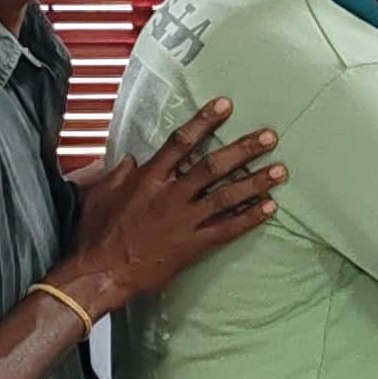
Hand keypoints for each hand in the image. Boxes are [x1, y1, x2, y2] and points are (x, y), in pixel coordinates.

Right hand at [60, 98, 285, 310]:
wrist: (100, 273)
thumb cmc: (96, 234)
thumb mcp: (100, 194)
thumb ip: (120, 172)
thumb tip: (133, 157)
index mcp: (148, 179)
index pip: (181, 142)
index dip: (204, 121)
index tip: (226, 105)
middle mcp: (171, 196)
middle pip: (213, 166)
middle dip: (243, 149)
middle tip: (270, 136)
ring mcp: (185, 221)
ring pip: (227, 196)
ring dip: (256, 182)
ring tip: (280, 170)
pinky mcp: (193, 245)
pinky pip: (227, 229)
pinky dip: (249, 218)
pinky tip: (270, 207)